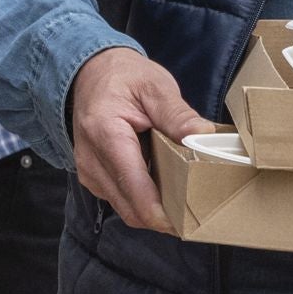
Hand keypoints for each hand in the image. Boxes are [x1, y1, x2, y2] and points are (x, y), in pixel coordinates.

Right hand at [66, 45, 215, 232]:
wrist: (88, 74)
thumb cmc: (123, 77)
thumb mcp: (154, 86)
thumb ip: (177, 114)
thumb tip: (203, 135)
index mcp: (105, 134)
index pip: (135, 188)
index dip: (163, 212)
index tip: (190, 219)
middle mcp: (91, 160)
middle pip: (132, 208)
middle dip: (164, 216)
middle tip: (197, 212)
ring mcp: (89, 172)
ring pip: (127, 209)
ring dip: (154, 209)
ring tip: (184, 197)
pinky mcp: (93, 178)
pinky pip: (121, 200)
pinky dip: (143, 200)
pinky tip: (163, 184)